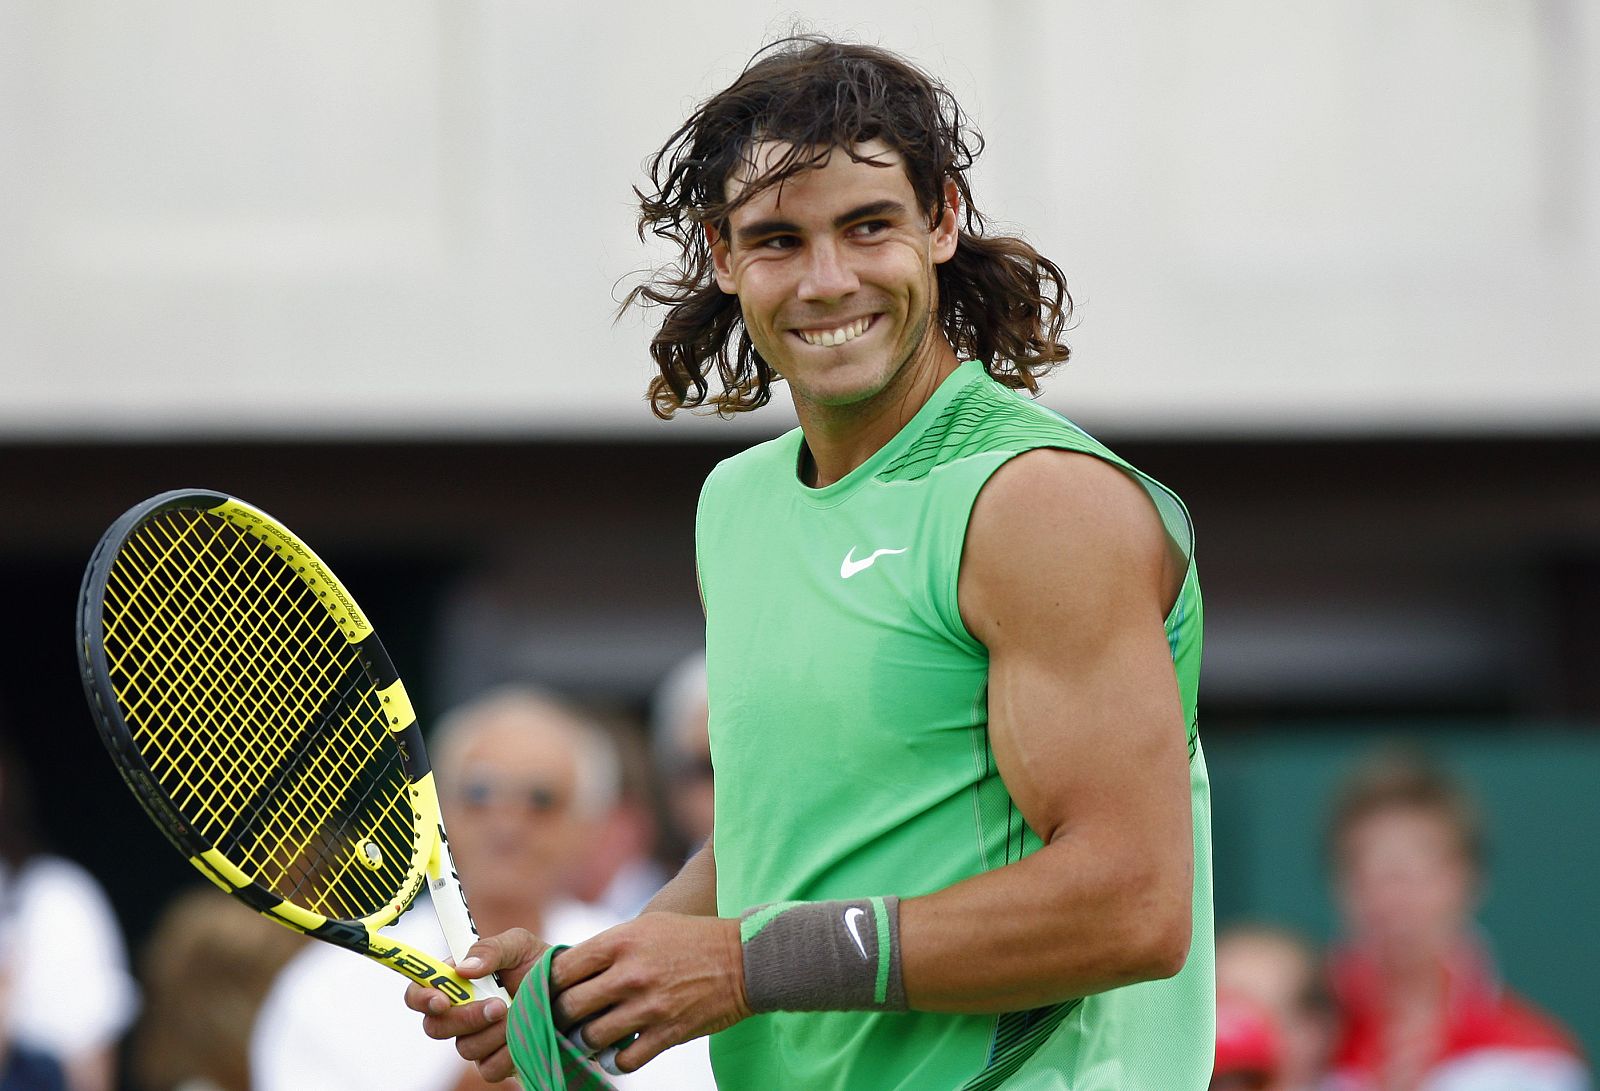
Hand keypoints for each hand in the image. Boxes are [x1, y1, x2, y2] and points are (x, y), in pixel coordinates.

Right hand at [404, 928, 545, 1082]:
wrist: (572, 991)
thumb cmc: (540, 963)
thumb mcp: (519, 944)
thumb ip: (490, 949)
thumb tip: (463, 968)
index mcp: (456, 981)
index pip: (419, 993)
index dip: (422, 998)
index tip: (442, 1000)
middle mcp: (460, 1012)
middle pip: (435, 1027)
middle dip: (465, 1017)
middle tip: (498, 1005)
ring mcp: (476, 1039)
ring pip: (465, 1048)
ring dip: (494, 1032)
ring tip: (520, 1013)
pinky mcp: (496, 1061)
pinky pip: (489, 1068)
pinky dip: (508, 1052)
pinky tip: (524, 1034)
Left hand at [551, 913, 751, 1073]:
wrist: (745, 960)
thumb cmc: (692, 939)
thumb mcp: (648, 926)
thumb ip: (610, 946)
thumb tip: (572, 969)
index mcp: (621, 941)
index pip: (563, 970)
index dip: (548, 985)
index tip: (550, 993)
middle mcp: (630, 974)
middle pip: (570, 1007)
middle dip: (561, 1017)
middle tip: (564, 1021)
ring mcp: (649, 1006)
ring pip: (591, 1038)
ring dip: (585, 1042)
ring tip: (588, 1038)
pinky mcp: (668, 1033)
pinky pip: (625, 1061)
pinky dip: (616, 1061)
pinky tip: (618, 1052)